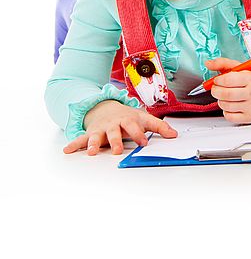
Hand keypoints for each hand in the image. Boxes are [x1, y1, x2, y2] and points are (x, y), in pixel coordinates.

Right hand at [63, 100, 177, 155]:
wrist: (106, 106)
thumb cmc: (127, 116)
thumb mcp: (144, 118)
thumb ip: (159, 127)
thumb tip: (174, 135)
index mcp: (127, 120)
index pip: (133, 126)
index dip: (138, 134)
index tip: (143, 142)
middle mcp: (113, 124)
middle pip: (114, 132)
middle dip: (116, 141)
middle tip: (118, 150)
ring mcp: (101, 129)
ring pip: (97, 136)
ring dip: (94, 144)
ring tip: (92, 152)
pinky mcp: (91, 134)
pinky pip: (80, 139)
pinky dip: (74, 144)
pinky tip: (67, 150)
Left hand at [205, 57, 250, 123]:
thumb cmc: (247, 81)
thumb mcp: (238, 68)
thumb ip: (222, 63)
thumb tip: (208, 63)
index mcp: (250, 78)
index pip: (229, 80)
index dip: (218, 80)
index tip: (216, 80)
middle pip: (227, 94)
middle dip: (216, 91)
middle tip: (215, 89)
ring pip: (227, 106)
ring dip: (220, 101)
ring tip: (223, 97)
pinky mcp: (249, 117)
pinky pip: (229, 116)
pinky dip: (226, 111)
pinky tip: (230, 105)